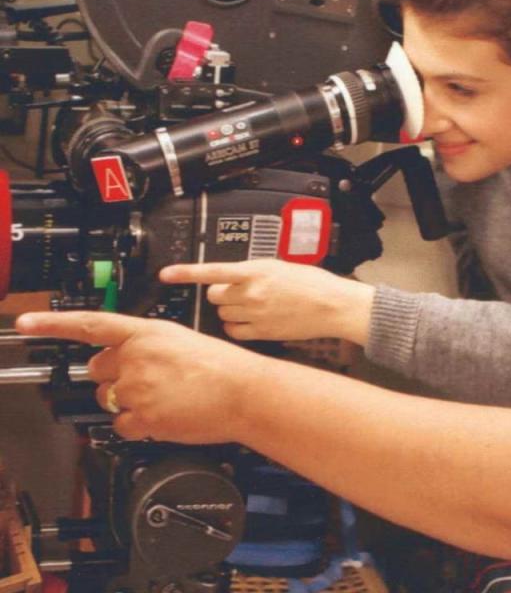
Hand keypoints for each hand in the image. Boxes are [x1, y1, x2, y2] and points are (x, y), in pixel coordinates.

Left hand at [15, 311, 266, 442]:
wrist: (246, 392)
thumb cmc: (225, 367)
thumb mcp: (183, 340)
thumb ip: (149, 346)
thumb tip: (128, 360)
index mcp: (147, 333)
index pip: (91, 324)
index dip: (53, 324)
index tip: (25, 324)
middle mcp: (136, 358)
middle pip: (97, 370)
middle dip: (113, 377)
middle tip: (143, 381)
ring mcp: (137, 389)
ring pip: (107, 400)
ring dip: (127, 402)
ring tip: (163, 399)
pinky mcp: (143, 418)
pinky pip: (121, 426)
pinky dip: (139, 426)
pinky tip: (163, 417)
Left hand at [159, 260, 374, 344]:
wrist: (333, 305)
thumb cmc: (313, 284)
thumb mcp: (281, 267)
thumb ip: (255, 272)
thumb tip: (236, 278)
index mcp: (256, 270)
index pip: (212, 271)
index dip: (186, 273)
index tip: (166, 274)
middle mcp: (251, 292)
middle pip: (215, 296)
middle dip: (221, 294)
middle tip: (238, 293)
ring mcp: (255, 313)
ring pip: (224, 314)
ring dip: (231, 310)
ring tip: (252, 307)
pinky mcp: (261, 332)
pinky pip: (235, 331)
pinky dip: (238, 327)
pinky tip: (252, 322)